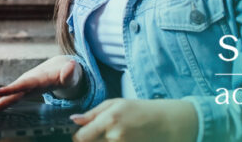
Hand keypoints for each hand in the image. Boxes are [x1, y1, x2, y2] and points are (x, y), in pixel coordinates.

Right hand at [0, 55, 83, 112]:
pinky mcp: (22, 90)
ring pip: (5, 95)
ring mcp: (23, 86)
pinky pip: (7, 96)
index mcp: (37, 80)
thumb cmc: (68, 72)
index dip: (10, 89)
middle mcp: (26, 82)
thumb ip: (70, 72)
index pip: (22, 85)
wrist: (61, 67)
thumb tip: (71, 67)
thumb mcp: (72, 73)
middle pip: (9, 93)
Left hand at [72, 99, 197, 141]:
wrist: (167, 123)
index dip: (78, 136)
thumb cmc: (140, 110)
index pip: (81, 137)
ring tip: (110, 137)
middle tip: (97, 136)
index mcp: (109, 120)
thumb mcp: (115, 104)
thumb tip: (73, 120)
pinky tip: (119, 140)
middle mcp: (115, 137)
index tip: (82, 133)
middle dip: (89, 141)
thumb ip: (93, 113)